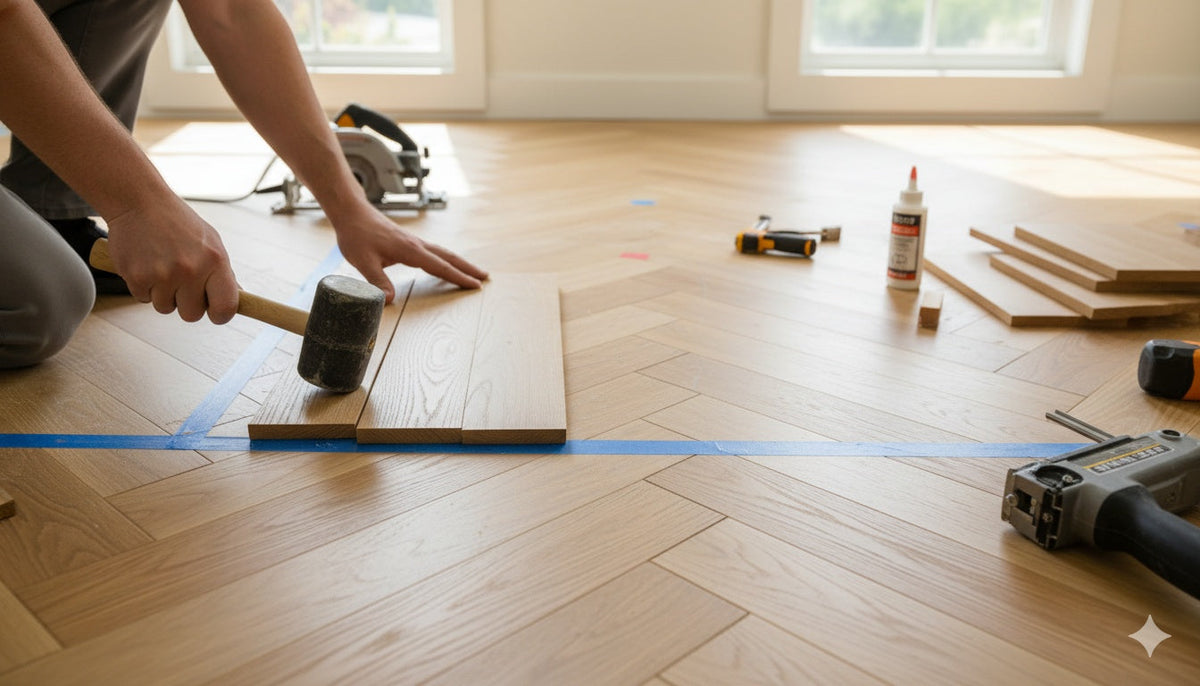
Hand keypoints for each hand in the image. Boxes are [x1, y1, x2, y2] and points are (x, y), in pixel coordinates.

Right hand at [103, 199, 239, 324]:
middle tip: (181, 282)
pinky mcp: (137, 276)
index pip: (226, 307)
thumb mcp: (212, 242)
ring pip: (165, 308)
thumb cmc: (178, 223)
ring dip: (163, 294)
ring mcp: (163, 274)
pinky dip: (144, 286)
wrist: (140, 202)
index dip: (220, 315)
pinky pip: (143, 298)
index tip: (214, 312)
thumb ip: (224, 273)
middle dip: (186, 303)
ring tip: (162, 267)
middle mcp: (191, 270)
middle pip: (192, 315)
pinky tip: (146, 263)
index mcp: (215, 261)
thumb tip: (238, 298)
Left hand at [334, 208, 487, 301]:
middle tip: (485, 278)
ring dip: (459, 263)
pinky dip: (445, 260)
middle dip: (467, 268)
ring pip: (443, 253)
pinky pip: (433, 252)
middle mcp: (416, 245)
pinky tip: (444, 265)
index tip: (474, 285)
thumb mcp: (362, 261)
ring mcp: (413, 242)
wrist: (352, 212)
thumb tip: (389, 301)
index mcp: (410, 250)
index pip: (440, 267)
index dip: (458, 277)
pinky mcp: (408, 241)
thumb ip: (377, 281)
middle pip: (449, 257)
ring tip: (472, 272)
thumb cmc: (356, 234)